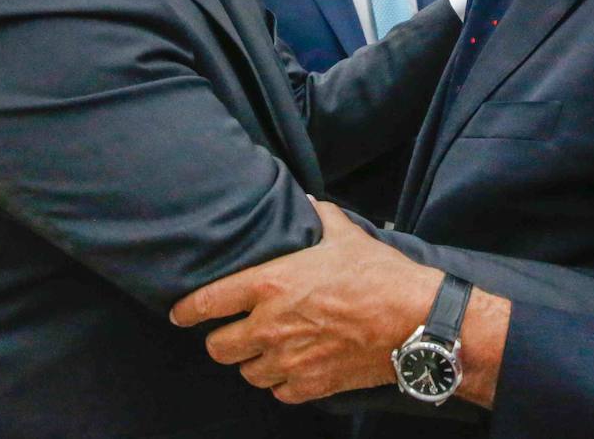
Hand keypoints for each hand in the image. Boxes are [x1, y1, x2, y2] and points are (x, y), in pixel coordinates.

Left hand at [171, 201, 443, 403]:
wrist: (413, 320)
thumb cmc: (378, 274)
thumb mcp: (344, 233)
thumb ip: (317, 215)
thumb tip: (305, 201)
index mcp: (269, 284)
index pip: (206, 303)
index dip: (186, 310)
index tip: (180, 314)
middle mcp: (269, 325)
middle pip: (218, 348)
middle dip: (222, 339)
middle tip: (235, 331)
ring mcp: (288, 360)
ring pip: (247, 372)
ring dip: (253, 361)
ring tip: (269, 349)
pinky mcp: (310, 385)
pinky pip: (278, 391)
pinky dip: (282, 382)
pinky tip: (294, 366)